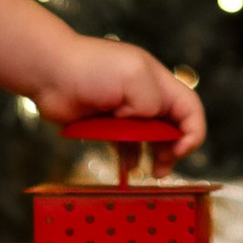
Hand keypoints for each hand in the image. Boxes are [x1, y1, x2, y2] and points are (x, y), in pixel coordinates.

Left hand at [34, 34, 204, 161]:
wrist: (50, 73)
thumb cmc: (92, 70)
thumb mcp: (134, 77)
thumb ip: (152, 103)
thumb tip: (146, 125)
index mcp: (158, 82)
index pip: (190, 108)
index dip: (192, 132)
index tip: (177, 150)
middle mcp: (145, 96)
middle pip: (174, 127)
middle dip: (173, 149)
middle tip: (161, 169)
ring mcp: (125, 111)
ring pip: (151, 139)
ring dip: (154, 156)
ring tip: (150, 172)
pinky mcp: (106, 124)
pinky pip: (126, 145)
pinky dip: (130, 158)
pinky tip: (126, 168)